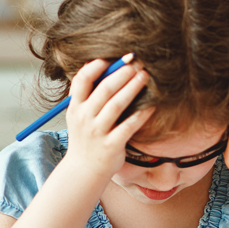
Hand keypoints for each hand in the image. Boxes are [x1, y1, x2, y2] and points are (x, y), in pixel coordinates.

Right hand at [62, 58, 152, 182]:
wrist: (83, 170)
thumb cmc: (86, 137)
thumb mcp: (79, 116)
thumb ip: (88, 95)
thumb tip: (105, 66)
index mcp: (75, 107)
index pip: (82, 79)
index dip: (97, 65)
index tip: (115, 57)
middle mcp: (84, 118)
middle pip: (104, 89)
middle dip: (123, 72)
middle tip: (138, 62)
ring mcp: (97, 132)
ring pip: (117, 104)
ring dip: (133, 87)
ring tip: (146, 75)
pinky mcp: (112, 145)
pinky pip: (129, 125)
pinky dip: (142, 113)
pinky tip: (154, 104)